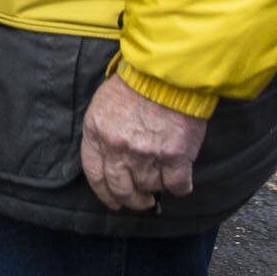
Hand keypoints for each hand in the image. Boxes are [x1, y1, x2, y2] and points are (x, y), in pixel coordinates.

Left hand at [80, 75, 208, 211]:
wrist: (167, 73)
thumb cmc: (135, 83)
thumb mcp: (103, 104)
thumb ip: (102, 133)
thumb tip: (110, 158)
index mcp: (96, 134)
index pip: (94, 175)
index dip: (104, 193)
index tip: (113, 201)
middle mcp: (118, 148)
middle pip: (121, 188)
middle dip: (131, 200)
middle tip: (140, 201)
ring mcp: (146, 154)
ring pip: (150, 187)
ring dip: (156, 187)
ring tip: (161, 179)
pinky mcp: (175, 156)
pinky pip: (177, 185)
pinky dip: (180, 187)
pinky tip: (181, 182)